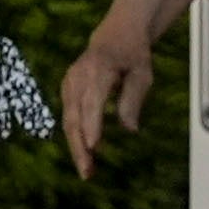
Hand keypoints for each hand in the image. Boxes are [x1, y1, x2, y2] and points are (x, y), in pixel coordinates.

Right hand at [56, 37, 151, 180]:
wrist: (114, 35)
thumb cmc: (133, 55)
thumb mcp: (142, 74)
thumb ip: (133, 100)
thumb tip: (129, 129)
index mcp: (98, 71)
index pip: (92, 102)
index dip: (92, 125)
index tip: (93, 147)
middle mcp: (77, 78)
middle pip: (75, 117)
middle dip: (80, 146)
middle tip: (87, 172)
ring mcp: (69, 84)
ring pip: (68, 121)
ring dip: (76, 146)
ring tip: (87, 171)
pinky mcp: (67, 90)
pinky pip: (69, 117)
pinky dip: (75, 137)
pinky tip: (85, 154)